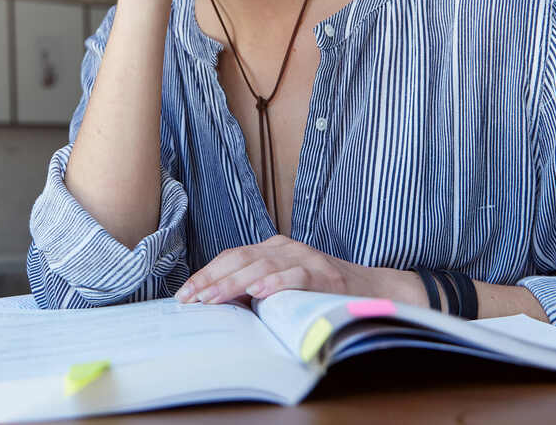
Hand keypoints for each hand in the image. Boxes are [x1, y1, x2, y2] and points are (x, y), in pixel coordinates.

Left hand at [175, 235, 369, 303]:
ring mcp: (306, 257)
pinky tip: (258, 292)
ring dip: (234, 283)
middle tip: (190, 299)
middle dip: (211, 279)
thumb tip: (215, 307)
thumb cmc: (320, 292)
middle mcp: (286, 247)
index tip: (183, 294)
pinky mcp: (325, 274)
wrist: (371, 290)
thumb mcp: (283, 287)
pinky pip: (296, 275)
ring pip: (262, 265)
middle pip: (241, 258)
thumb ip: (255, 290)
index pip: (231, 256)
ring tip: (213, 298)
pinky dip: (276, 283)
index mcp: (273, 248)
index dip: (206, 274)